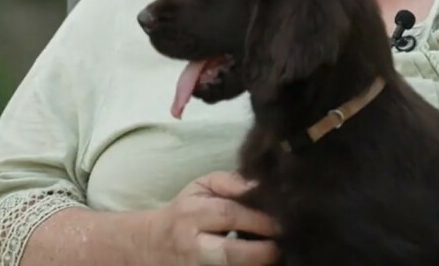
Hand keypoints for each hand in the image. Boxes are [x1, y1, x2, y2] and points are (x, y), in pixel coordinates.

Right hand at [144, 171, 280, 264]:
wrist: (154, 246)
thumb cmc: (186, 212)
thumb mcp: (201, 187)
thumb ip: (230, 182)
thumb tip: (260, 184)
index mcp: (192, 215)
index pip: (229, 215)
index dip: (259, 219)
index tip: (284, 220)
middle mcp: (193, 246)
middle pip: (230, 255)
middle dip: (263, 252)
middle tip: (283, 244)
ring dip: (258, 265)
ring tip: (276, 255)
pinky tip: (261, 262)